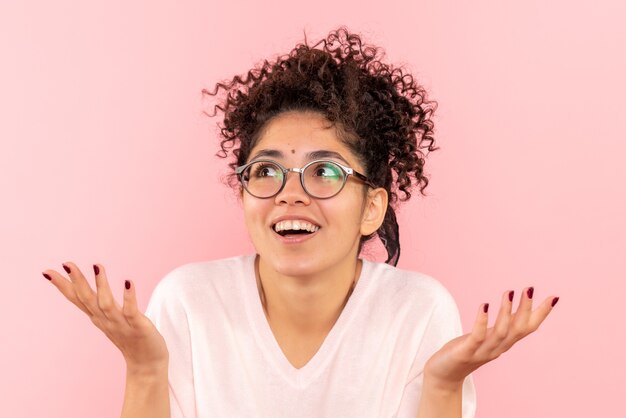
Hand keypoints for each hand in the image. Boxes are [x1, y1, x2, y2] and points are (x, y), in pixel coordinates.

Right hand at [43, 262, 168, 373]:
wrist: (146, 363)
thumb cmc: (128, 337)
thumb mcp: (107, 318)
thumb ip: (97, 303)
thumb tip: (83, 287)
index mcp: (97, 316)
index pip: (77, 299)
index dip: (63, 285)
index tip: (47, 271)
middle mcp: (105, 320)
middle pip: (87, 299)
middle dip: (77, 281)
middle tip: (68, 264)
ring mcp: (120, 324)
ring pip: (106, 303)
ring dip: (102, 285)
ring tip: (97, 266)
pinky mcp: (138, 326)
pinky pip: (131, 310)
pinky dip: (129, 297)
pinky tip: (128, 282)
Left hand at [424, 287, 558, 389]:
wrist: (445, 375)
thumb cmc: (467, 351)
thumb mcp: (488, 335)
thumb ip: (504, 325)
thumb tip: (520, 307)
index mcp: (504, 343)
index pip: (527, 328)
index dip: (541, 314)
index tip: (554, 297)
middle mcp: (498, 348)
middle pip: (518, 329)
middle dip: (526, 309)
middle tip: (530, 289)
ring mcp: (482, 351)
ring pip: (501, 332)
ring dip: (506, 312)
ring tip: (508, 292)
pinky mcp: (465, 352)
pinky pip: (477, 336)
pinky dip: (482, 321)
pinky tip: (484, 306)